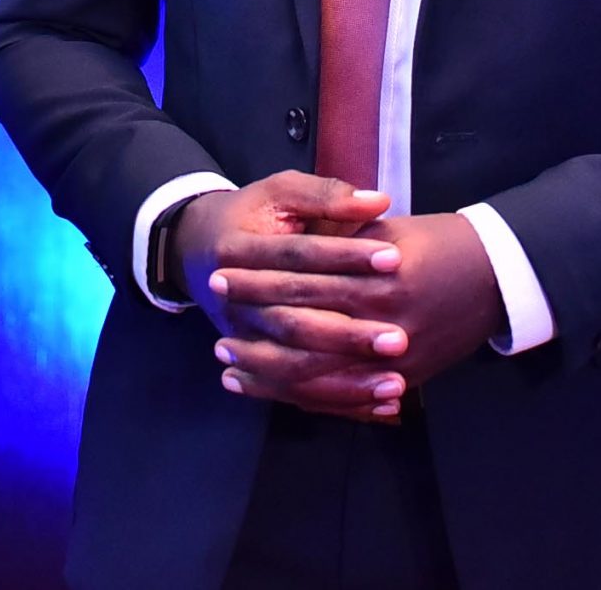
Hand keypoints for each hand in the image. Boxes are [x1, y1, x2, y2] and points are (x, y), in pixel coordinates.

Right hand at [173, 171, 408, 423]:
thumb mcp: (280, 192)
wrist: (200, 250)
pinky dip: (338, 403)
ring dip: (345, 381)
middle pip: (294, 323)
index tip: (395, 258)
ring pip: (293, 367)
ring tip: (396, 382)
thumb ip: (326, 194)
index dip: (347, 256)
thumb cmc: (252, 215)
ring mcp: (244, 338)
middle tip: (400, 338)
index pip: (299, 257)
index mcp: (238, 250)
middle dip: (348, 334)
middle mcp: (236, 302)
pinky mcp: (257, 362)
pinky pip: (296, 393)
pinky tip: (380, 408)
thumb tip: (379, 202)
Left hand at [211, 212, 503, 422]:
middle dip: (255, 323)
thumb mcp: (389, 227)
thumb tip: (290, 238)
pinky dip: (300, 395)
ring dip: (267, 370)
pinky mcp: (401, 382)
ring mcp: (395, 360)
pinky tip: (266, 389)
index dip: (259, 278)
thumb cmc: (436, 243)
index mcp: (381, 276)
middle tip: (215, 322)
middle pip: (305, 328)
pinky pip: (341, 397)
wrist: (495, 277)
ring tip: (226, 362)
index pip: (305, 279)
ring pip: (318, 374)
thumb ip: (342, 233)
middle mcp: (387, 322)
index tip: (221, 272)